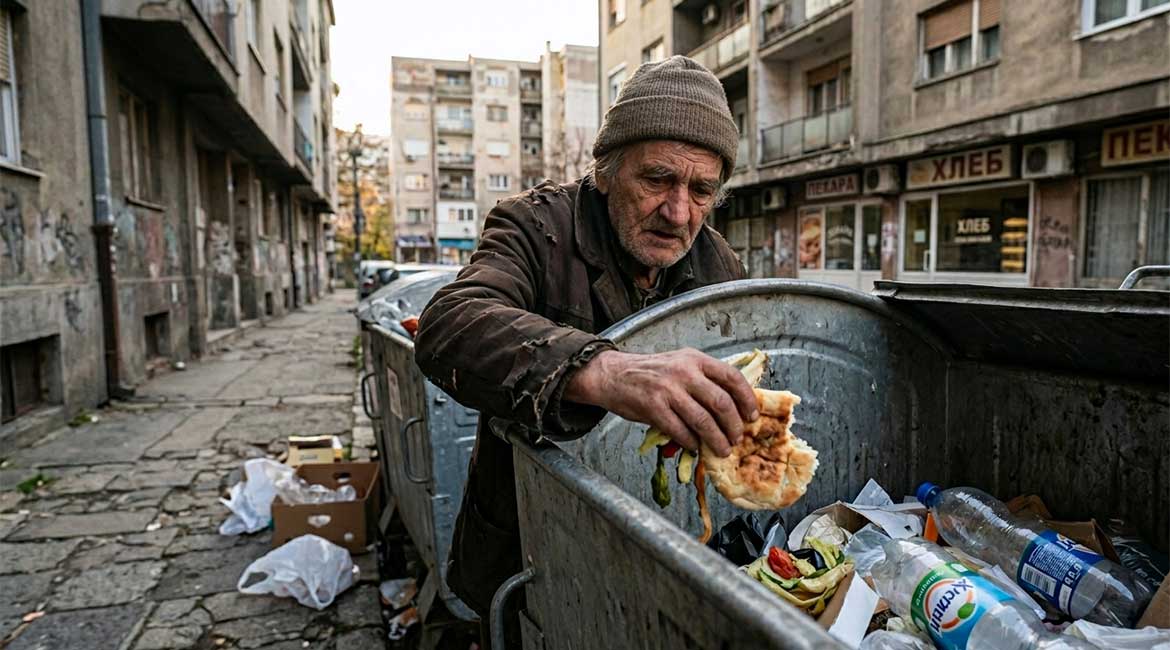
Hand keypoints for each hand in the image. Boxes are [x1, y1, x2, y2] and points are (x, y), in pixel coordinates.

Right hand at [564, 349, 758, 456]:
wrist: (613, 374)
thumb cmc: (649, 372)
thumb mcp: (680, 364)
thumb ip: (702, 380)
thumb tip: (731, 408)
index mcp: (695, 359)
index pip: (731, 377)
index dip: (746, 398)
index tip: (752, 415)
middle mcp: (684, 371)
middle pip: (721, 402)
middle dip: (734, 425)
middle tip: (737, 437)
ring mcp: (668, 389)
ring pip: (703, 420)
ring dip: (716, 439)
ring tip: (722, 449)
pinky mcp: (653, 407)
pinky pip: (680, 430)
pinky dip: (691, 442)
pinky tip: (695, 446)